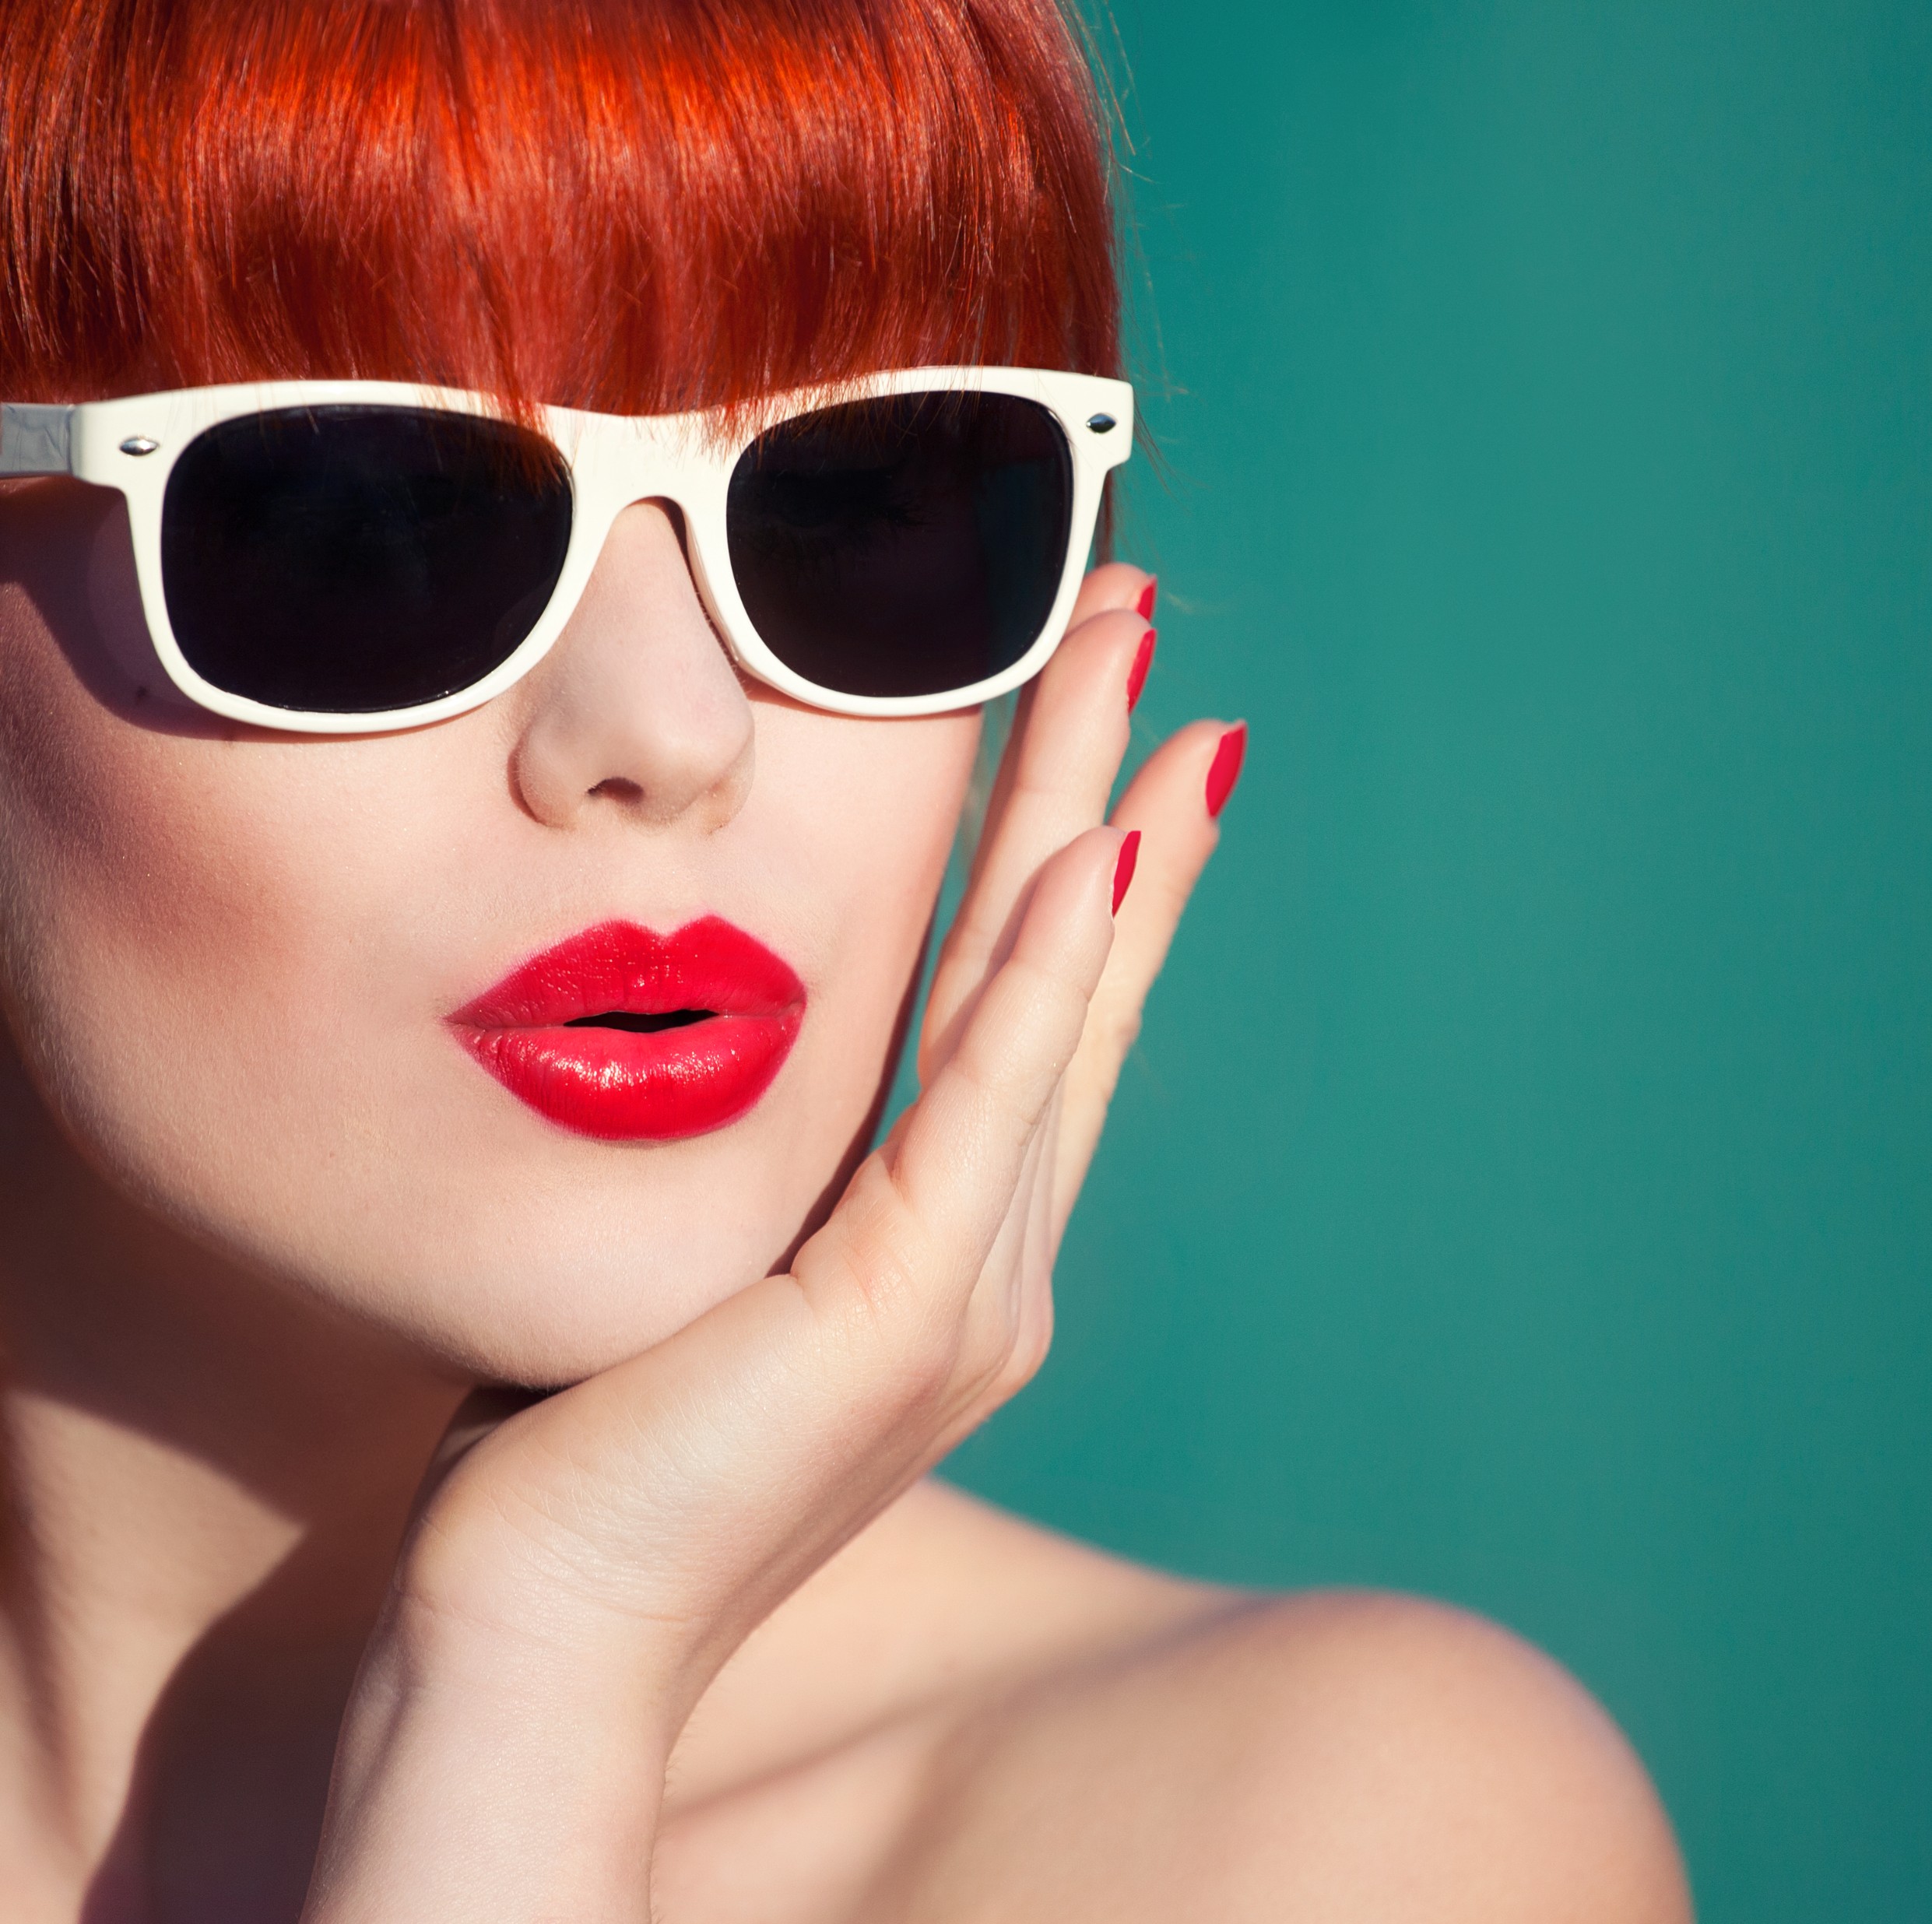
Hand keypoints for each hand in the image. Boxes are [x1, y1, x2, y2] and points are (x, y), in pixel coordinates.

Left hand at [301, 567, 1238, 1922]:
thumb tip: (715, 1034)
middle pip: (1068, 973)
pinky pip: (986, 1112)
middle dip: (1110, 785)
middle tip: (1143, 622)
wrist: (539, 1631)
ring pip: (1049, 1007)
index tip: (1103, 717)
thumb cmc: (588, 1446)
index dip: (1078, 854)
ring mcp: (970, 1290)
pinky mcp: (905, 1317)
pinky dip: (1044, 981)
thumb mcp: (699, 1252)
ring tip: (1141, 666)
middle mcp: (993, 1256)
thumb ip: (759, 1158)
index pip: (1030, 1005)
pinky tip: (1093, 855)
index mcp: (945, 1243)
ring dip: (1096, 821)